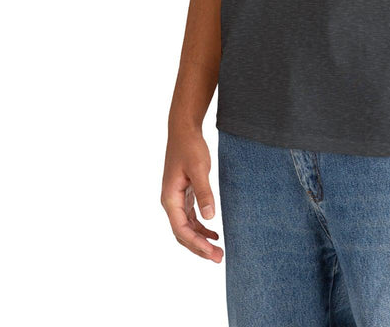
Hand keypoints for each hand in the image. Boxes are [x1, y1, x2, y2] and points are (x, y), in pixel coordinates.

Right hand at [161, 123, 222, 261]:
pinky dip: (201, 228)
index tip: (212, 253)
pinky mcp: (184, 194)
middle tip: (219, 258)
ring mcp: (176, 199)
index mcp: (170, 199)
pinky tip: (214, 233)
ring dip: (200, 240)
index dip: (196, 243)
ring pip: (186, 228)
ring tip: (218, 251)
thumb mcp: (199, 169)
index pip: (181, 229)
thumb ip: (204, 192)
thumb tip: (210, 217)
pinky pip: (190, 218)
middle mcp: (170, 202)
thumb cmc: (190, 147)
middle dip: (199, 248)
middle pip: (183, 233)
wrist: (184, 131)